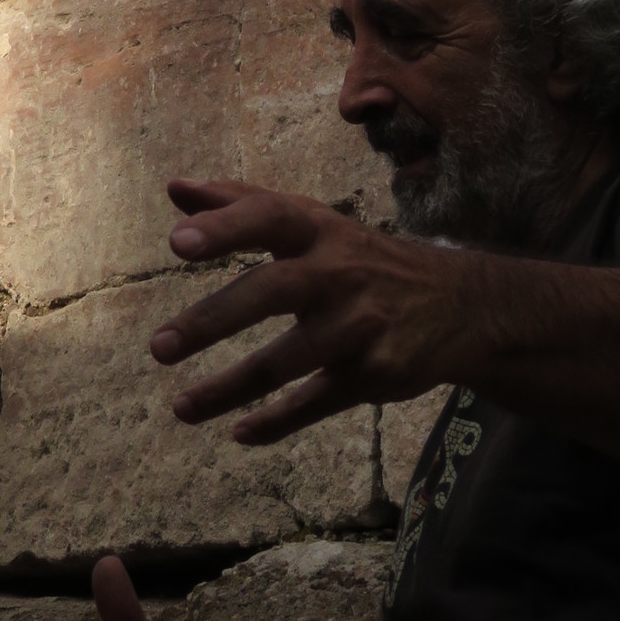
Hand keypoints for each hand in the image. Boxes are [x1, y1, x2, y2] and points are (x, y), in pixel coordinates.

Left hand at [151, 179, 467, 443]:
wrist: (461, 305)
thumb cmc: (363, 260)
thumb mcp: (315, 224)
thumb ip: (243, 204)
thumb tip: (173, 188)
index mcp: (321, 231)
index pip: (270, 217)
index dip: (225, 227)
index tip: (177, 244)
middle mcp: (341, 274)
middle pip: (270, 291)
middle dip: (211, 321)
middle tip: (159, 348)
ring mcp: (358, 327)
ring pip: (284, 362)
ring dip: (228, 390)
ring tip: (181, 407)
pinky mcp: (373, 373)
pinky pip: (315, 403)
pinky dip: (275, 422)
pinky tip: (240, 432)